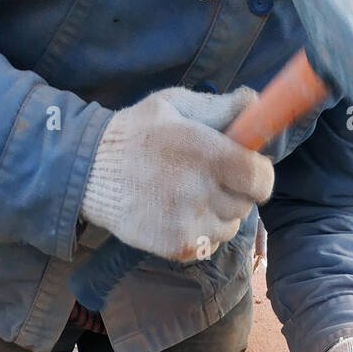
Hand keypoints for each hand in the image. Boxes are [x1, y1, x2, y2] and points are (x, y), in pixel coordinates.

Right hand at [81, 86, 274, 262]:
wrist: (90, 172)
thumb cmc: (138, 133)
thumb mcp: (175, 105)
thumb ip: (219, 108)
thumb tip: (254, 103)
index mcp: (207, 154)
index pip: (261, 179)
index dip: (260, 175)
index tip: (250, 169)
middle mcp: (202, 193)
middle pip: (247, 204)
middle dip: (237, 191)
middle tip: (212, 178)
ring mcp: (191, 224)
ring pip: (230, 226)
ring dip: (221, 213)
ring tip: (192, 195)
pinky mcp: (180, 248)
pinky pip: (212, 244)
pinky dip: (204, 231)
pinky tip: (181, 213)